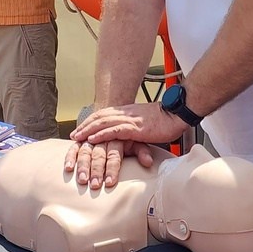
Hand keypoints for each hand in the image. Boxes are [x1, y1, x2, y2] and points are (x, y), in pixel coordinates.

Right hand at [63, 139, 155, 188]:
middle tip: (94, 185)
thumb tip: (148, 162)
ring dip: (82, 165)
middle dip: (96, 170)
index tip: (110, 182)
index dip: (112, 168)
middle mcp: (103, 137)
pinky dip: (70, 156)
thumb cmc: (127, 133)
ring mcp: (91, 138)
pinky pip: (74, 147)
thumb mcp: (138, 140)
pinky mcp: (81, 139)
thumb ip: (142, 151)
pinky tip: (69, 167)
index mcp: (118, 138)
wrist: (114, 115)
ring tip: (81, 179)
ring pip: (85, 151)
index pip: (114, 154)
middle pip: (99, 154)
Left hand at [67, 102, 185, 188]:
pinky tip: (93, 139)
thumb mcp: (148, 122)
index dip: (92, 121)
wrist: (179, 113)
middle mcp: (126, 113)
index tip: (82, 128)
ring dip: (88, 131)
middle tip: (73, 135)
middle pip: (100, 117)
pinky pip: (115, 131)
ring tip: (77, 138)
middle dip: (85, 126)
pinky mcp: (136, 128)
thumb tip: (131, 134)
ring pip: (103, 123)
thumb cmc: (167, 118)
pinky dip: (102, 134)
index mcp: (129, 111)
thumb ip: (137, 127)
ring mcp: (130, 119)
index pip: (105, 114)